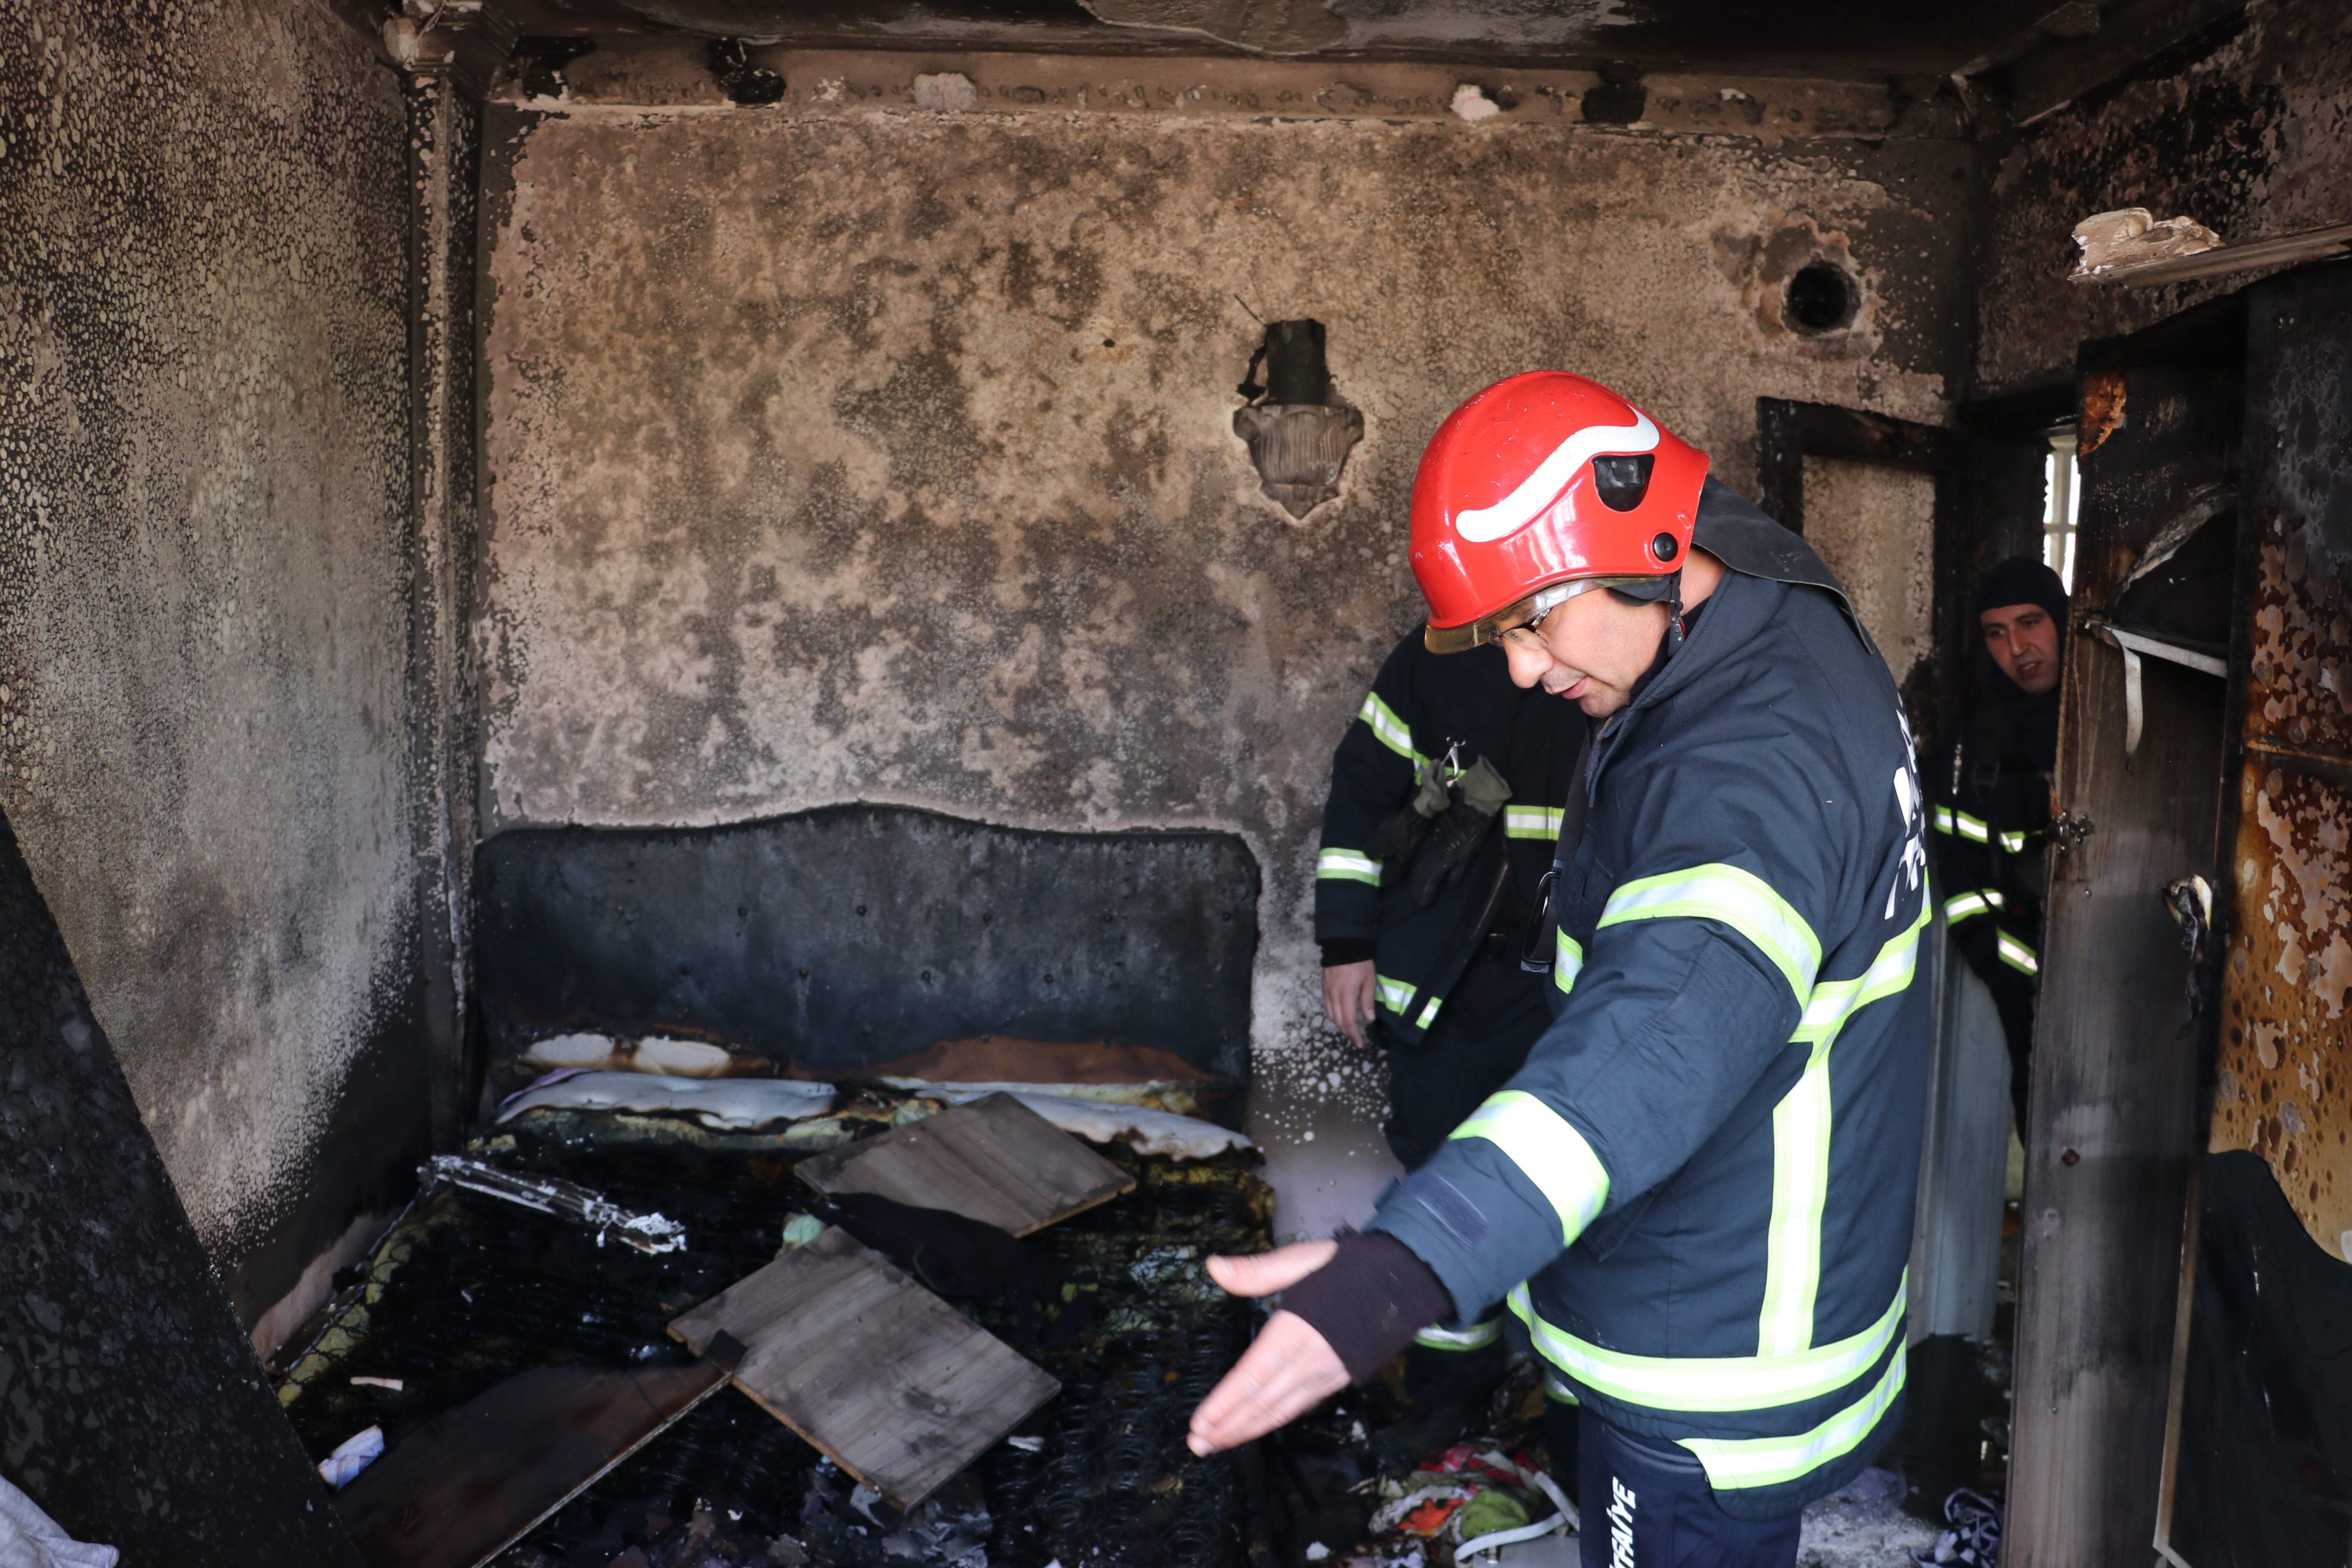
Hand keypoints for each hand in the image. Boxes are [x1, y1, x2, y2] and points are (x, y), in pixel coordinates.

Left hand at [1186, 1241, 1347, 1454]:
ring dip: (1249, 1429)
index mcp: (1297, 1331)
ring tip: (1218, 1442)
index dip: (1224, 1404)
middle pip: (1264, 1404)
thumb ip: (1256, 1271)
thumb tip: (1212, 1266)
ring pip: (1283, 1411)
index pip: (1252, 1377)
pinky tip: (1259, 1424)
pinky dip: (1276, 1419)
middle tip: (1197, 1445)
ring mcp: (1329, 1375)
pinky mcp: (1340, 1379)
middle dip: (1229, 1427)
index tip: (1199, 1424)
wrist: (1407, 1280)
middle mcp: (1312, 1361)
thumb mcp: (1301, 1260)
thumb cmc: (1349, 1266)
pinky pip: (1302, 1405)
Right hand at [1322, 960, 1377, 1048]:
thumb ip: (1368, 1000)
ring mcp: (1327, 992)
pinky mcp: (1324, 987)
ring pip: (1331, 1015)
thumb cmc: (1360, 963)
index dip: (1354, 1034)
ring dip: (1339, 1025)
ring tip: (1349, 1031)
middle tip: (1356, 1040)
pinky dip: (1333, 1015)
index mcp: (1347, 995)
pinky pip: (1327, 1006)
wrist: (1344, 945)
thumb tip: (1369, 1020)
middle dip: (1347, 1033)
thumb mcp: (1369, 980)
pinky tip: (1339, 1017)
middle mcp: (1334, 996)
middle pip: (1338, 1021)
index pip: (1349, 1021)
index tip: (1360, 1043)